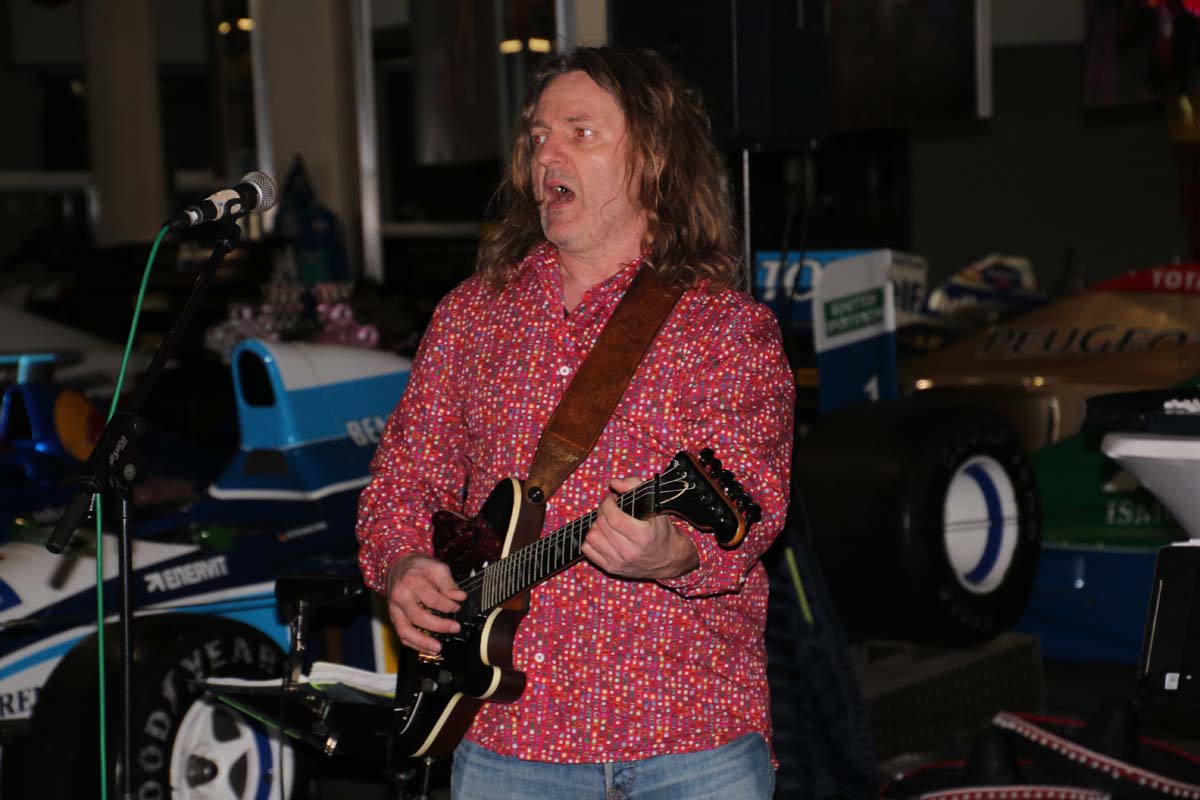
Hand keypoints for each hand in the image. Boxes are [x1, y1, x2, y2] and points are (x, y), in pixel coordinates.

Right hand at [386, 553, 466, 653]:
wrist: (399, 566)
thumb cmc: (419, 567)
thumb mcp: (437, 567)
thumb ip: (449, 583)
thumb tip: (460, 597)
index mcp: (411, 581)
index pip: (431, 598)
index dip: (447, 605)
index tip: (457, 607)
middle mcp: (399, 596)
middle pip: (418, 616)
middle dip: (438, 625)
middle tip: (454, 628)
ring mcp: (394, 609)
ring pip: (405, 630)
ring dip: (422, 642)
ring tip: (438, 648)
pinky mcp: (393, 618)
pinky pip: (402, 635)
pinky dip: (414, 644)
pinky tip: (428, 649)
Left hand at [581, 477, 699, 579]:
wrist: (669, 559)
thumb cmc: (662, 531)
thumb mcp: (656, 505)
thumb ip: (635, 486)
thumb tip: (613, 483)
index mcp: (642, 536)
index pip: (612, 516)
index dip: (607, 503)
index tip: (612, 498)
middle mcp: (629, 552)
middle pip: (601, 525)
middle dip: (603, 510)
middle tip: (610, 507)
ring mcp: (618, 562)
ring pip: (591, 537)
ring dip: (596, 525)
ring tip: (607, 522)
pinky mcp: (611, 568)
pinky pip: (587, 550)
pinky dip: (592, 539)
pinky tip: (603, 534)